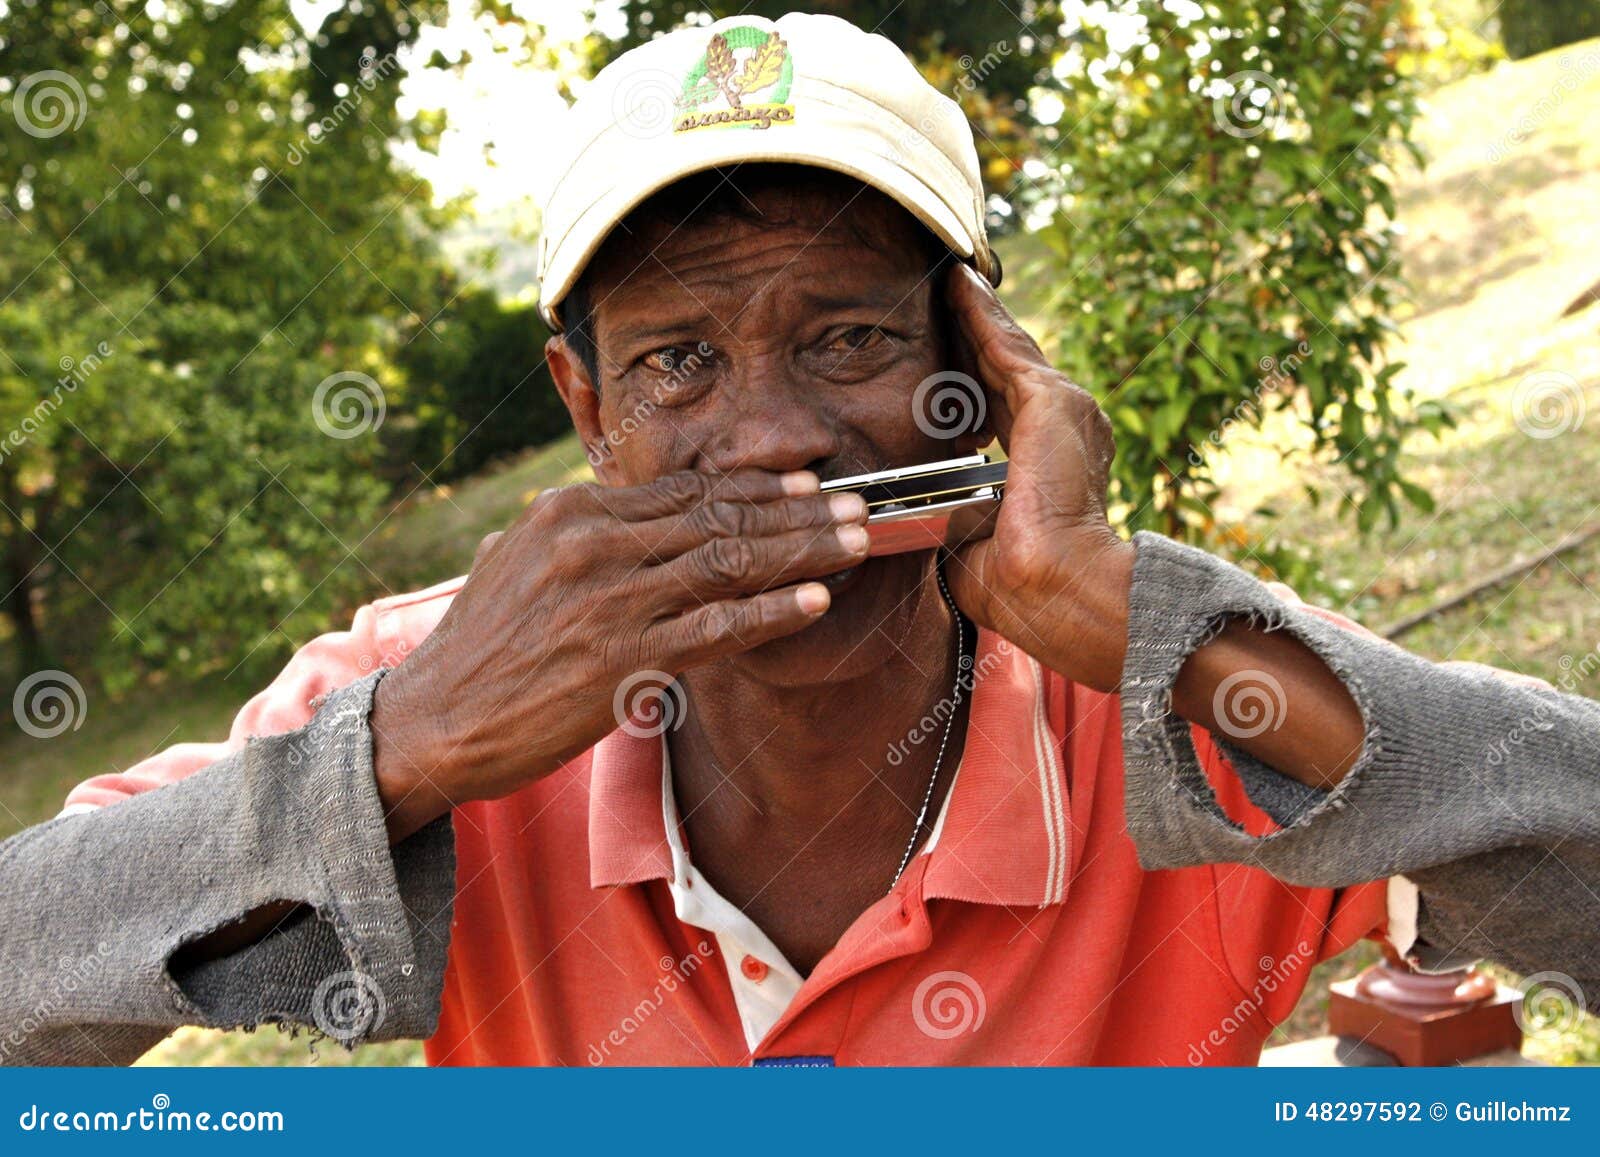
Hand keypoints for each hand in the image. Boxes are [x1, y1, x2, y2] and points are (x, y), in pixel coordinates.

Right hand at [369, 468, 869, 838]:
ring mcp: (609, 602)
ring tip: (857, 543)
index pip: (685, 489)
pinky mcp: (623, 662)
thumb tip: (633, 515)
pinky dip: (773, 612)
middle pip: (719, 516)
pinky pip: (718, 629)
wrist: (437, 718)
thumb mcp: (519, 559)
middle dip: (798, 511)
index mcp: (571, 512)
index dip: (755, 485)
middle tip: (857, 504)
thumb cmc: (482, 645)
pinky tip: (817, 601)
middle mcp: (593, 544)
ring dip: (804, 551)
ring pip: (730, 562)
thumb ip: (580, 532)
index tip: (806, 482)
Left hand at [943, 263, 1134, 692]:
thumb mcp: (974, 543)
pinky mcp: (1052, 401)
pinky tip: (957, 284)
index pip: (1004, 408)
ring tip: (949, 279)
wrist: (1051, 587)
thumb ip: (957, 519)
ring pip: (1008, 349)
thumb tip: (929, 516)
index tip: (948, 352)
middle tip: (946, 295)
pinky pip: (1005, 344)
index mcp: (1049, 466)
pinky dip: (980, 312)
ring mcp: (1064, 411)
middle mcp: (1066, 431)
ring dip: (976, 313)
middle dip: (975, 332)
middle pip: (1007, 369)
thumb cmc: (1015, 586)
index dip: (976, 376)